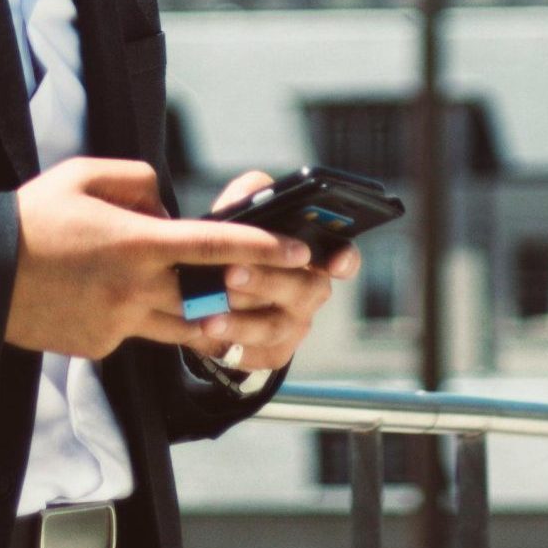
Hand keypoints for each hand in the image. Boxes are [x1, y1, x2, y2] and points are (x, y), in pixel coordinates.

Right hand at [4, 157, 313, 361]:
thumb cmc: (33, 216)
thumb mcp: (87, 174)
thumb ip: (141, 182)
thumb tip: (166, 211)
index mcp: (136, 243)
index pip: (216, 247)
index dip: (265, 249)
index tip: (300, 250)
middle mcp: (134, 289)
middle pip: (210, 301)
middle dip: (243, 295)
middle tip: (267, 284)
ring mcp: (118, 324)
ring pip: (181, 327)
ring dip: (200, 313)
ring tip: (206, 294)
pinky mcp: (100, 347)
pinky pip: (138, 333)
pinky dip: (143, 316)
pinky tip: (113, 294)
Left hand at [200, 169, 359, 375]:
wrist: (218, 285)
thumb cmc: (241, 237)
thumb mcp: (245, 209)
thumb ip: (250, 193)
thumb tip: (249, 196)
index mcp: (315, 253)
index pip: (344, 257)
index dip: (345, 260)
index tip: (334, 260)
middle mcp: (311, 290)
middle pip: (301, 290)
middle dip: (264, 281)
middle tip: (230, 273)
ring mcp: (295, 325)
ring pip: (274, 327)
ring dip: (240, 321)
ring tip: (207, 314)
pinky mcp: (274, 353)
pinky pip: (256, 354)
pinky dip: (228, 344)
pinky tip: (203, 333)